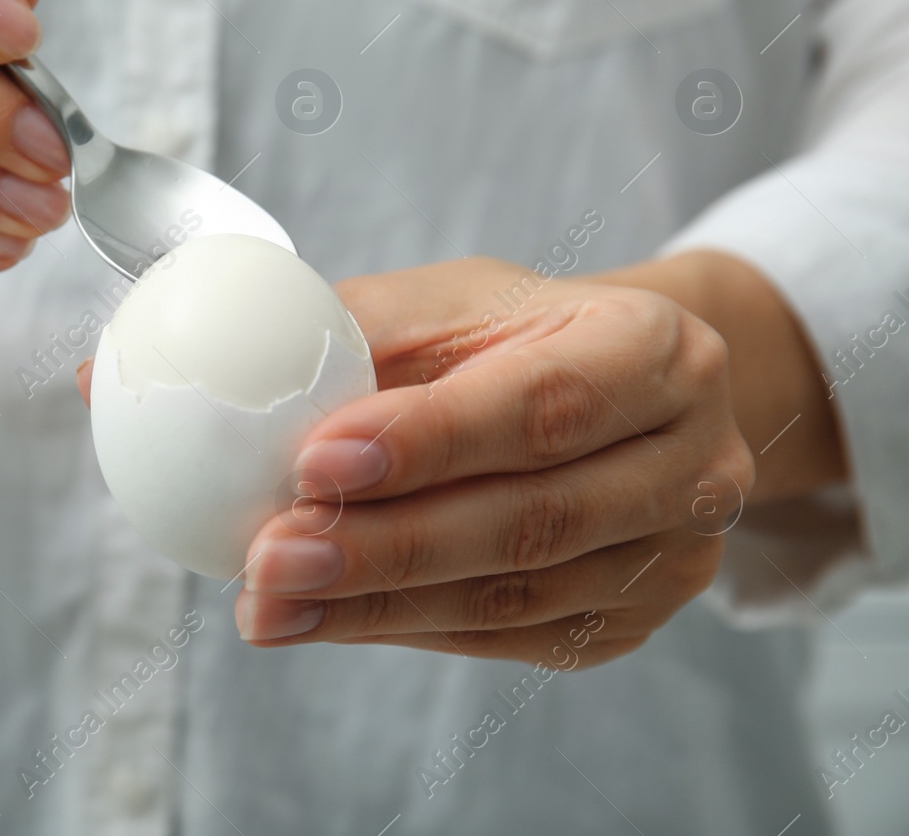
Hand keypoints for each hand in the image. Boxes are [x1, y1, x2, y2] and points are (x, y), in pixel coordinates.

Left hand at [232, 257, 755, 665]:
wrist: (607, 396)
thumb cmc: (515, 337)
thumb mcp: (453, 302)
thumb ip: (366, 331)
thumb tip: (247, 371)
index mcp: (656, 350)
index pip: (541, 405)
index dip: (429, 441)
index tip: (316, 462)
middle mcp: (693, 461)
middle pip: (532, 521)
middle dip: (385, 547)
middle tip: (272, 557)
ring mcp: (673, 557)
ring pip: (514, 598)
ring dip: (374, 606)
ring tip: (268, 602)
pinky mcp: (626, 623)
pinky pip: (504, 638)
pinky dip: (399, 629)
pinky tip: (319, 618)